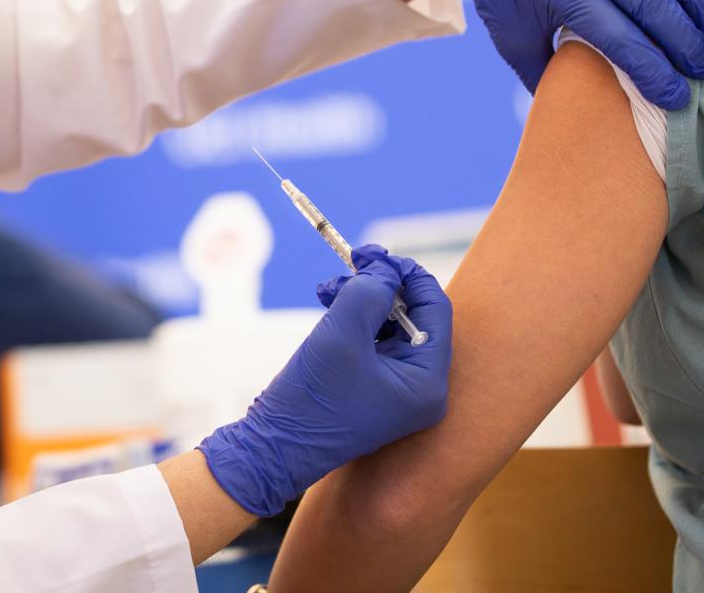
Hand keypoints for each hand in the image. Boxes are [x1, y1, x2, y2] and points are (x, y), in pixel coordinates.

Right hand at [198, 245, 451, 515]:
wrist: (269, 450)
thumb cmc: (310, 400)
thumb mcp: (342, 333)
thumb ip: (369, 291)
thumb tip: (385, 270)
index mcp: (427, 382)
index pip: (435, 310)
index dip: (409, 275)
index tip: (378, 254)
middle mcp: (419, 387)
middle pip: (413, 314)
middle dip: (380, 284)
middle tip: (354, 257)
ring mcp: (394, 389)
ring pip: (388, 322)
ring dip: (360, 297)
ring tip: (327, 287)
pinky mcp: (370, 386)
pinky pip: (370, 339)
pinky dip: (350, 316)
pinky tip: (326, 302)